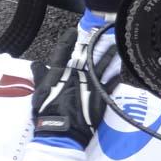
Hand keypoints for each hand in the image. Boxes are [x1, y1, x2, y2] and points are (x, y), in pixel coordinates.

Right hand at [30, 29, 118, 148]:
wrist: (62, 129)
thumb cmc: (46, 111)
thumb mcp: (38, 93)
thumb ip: (39, 76)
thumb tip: (35, 63)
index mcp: (59, 72)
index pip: (63, 51)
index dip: (68, 40)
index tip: (72, 31)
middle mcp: (76, 74)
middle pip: (86, 55)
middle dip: (93, 43)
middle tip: (100, 32)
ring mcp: (90, 83)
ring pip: (102, 65)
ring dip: (109, 54)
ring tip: (117, 45)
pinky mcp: (101, 94)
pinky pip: (112, 82)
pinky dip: (118, 75)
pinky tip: (124, 69)